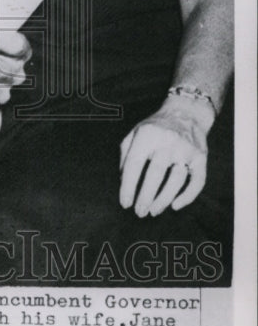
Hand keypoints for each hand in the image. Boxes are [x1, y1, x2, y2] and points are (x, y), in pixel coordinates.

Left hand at [119, 95, 212, 216]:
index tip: (125, 203)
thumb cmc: (156, 127)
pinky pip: (197, 181)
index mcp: (147, 135)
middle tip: (139, 213)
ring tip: (153, 211)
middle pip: (155, 173)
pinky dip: (187, 196)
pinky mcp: (201, 157)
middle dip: (145, 196)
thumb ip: (126, 153)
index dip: (128, 185)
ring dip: (163, 199)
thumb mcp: (135, 132)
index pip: (135, 163)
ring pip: (176, 180)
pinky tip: (176, 205)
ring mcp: (186, 149)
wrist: (186, 112)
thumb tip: (123, 179)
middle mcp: (167, 141)